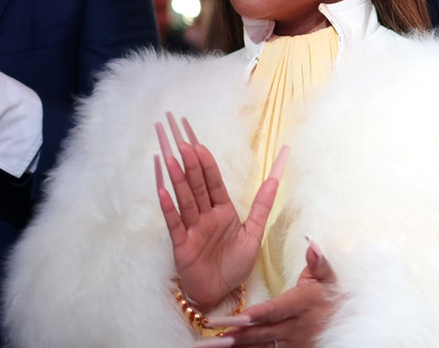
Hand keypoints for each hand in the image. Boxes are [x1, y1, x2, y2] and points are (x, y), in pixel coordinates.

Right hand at [155, 112, 287, 309]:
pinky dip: (169, 208)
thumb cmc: (234, 265)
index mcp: (222, 211)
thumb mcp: (254, 234)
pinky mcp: (181, 244)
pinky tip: (163, 192)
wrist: (220, 294)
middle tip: (183, 145)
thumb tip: (275, 179)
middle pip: (197, 186)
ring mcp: (191, 229)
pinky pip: (174, 223)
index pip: (214, 183)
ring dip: (178, 180)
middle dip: (191, 166)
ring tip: (171, 160)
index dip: (207, 165)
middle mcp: (205, 216)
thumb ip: (262, 206)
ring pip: (185, 200)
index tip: (199, 145)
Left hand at [216, 240, 337, 346]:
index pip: (275, 310)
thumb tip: (312, 245)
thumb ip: (318, 263)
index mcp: (301, 304)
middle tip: (213, 335)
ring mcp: (292, 344)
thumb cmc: (333, 297)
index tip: (238, 317)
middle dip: (237, 335)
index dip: (257, 315)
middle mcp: (295, 327)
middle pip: (261, 333)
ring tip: (214, 346)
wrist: (348, 325)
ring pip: (260, 347)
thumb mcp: (329, 278)